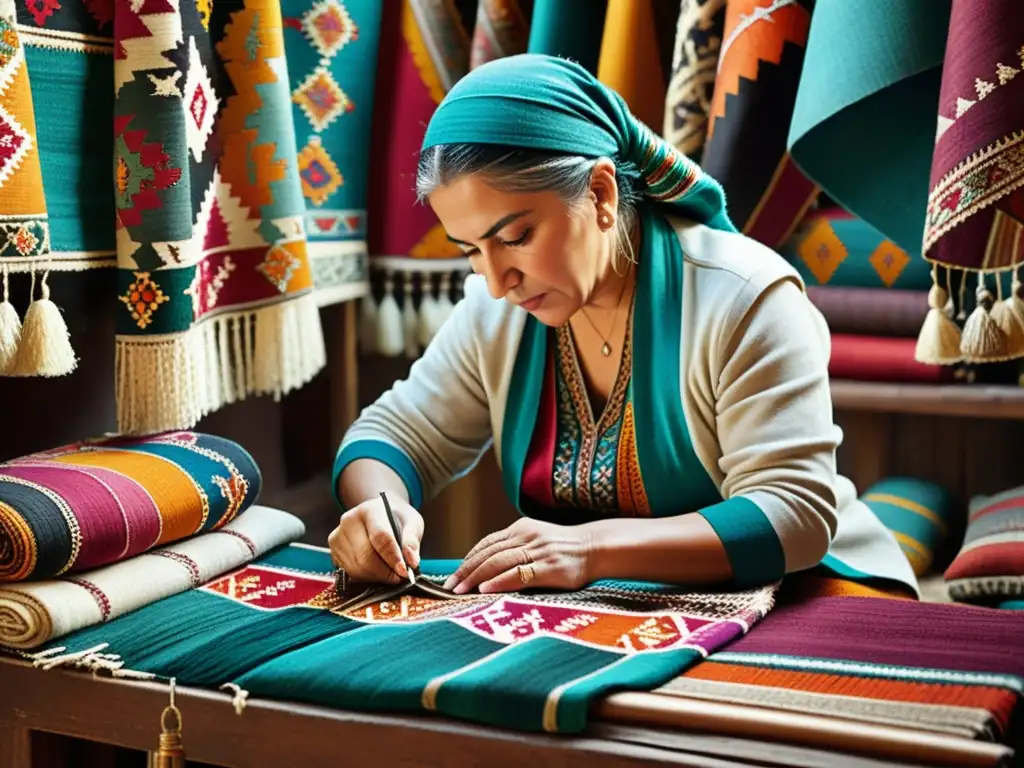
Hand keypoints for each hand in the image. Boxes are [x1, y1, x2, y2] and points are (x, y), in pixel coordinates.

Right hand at [328, 495, 422, 584]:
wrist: (378, 513)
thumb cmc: (397, 518)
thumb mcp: (412, 522)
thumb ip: (412, 540)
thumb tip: (412, 562)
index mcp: (370, 510)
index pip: (380, 537)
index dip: (393, 558)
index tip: (405, 572)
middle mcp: (349, 521)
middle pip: (365, 557)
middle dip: (385, 572)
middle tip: (400, 577)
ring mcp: (337, 536)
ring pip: (357, 568)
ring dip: (377, 577)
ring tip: (391, 573)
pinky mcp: (333, 551)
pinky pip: (350, 573)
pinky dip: (366, 578)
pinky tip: (377, 571)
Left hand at [443, 517, 592, 593]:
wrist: (596, 548)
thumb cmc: (565, 549)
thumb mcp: (537, 540)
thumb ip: (515, 548)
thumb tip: (486, 566)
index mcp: (521, 528)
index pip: (487, 544)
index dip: (467, 559)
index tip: (453, 575)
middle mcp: (526, 537)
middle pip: (488, 553)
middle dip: (466, 570)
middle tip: (448, 587)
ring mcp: (537, 551)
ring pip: (498, 562)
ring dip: (475, 577)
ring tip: (460, 590)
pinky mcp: (549, 568)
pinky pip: (519, 574)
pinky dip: (499, 581)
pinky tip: (485, 589)